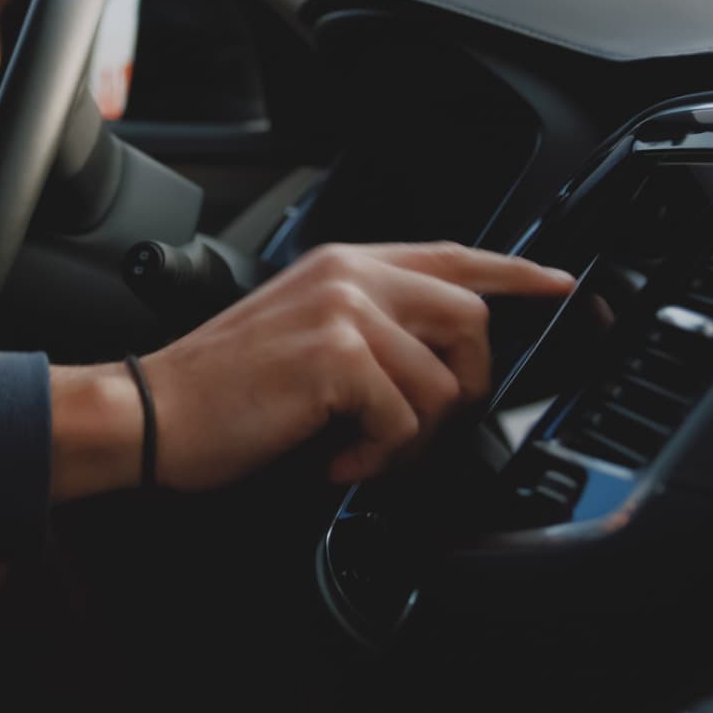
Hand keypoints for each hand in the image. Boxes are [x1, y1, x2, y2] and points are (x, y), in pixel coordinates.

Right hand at [47, 243, 575, 499]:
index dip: (516, 272)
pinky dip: (376, 458)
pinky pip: (407, 423)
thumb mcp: (302, 336)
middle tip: (415, 430)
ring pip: (443, 384)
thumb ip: (366, 327)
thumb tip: (437, 364)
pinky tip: (332, 458)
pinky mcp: (339, 357)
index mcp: (343, 264)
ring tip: (355, 449)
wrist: (151, 414)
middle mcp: (350, 275)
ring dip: (410, 439)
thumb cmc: (218, 391)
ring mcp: (346, 311)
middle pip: (472, 319)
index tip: (561, 286)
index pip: (453, 254)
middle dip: (465, 388)